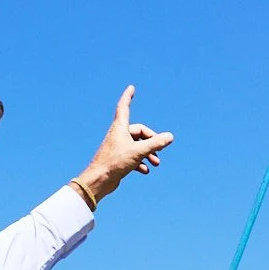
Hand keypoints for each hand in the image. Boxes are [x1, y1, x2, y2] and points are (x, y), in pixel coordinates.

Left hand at [77, 86, 173, 203]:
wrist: (98, 181)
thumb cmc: (115, 163)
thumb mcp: (138, 152)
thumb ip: (155, 144)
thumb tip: (170, 137)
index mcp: (120, 128)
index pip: (124, 107)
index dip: (128, 97)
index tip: (131, 88)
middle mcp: (118, 135)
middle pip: (139, 132)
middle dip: (151, 141)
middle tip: (160, 152)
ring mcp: (118, 148)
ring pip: (137, 145)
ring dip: (148, 153)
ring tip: (156, 163)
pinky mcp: (118, 160)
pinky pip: (133, 157)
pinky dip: (141, 162)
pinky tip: (145, 171)